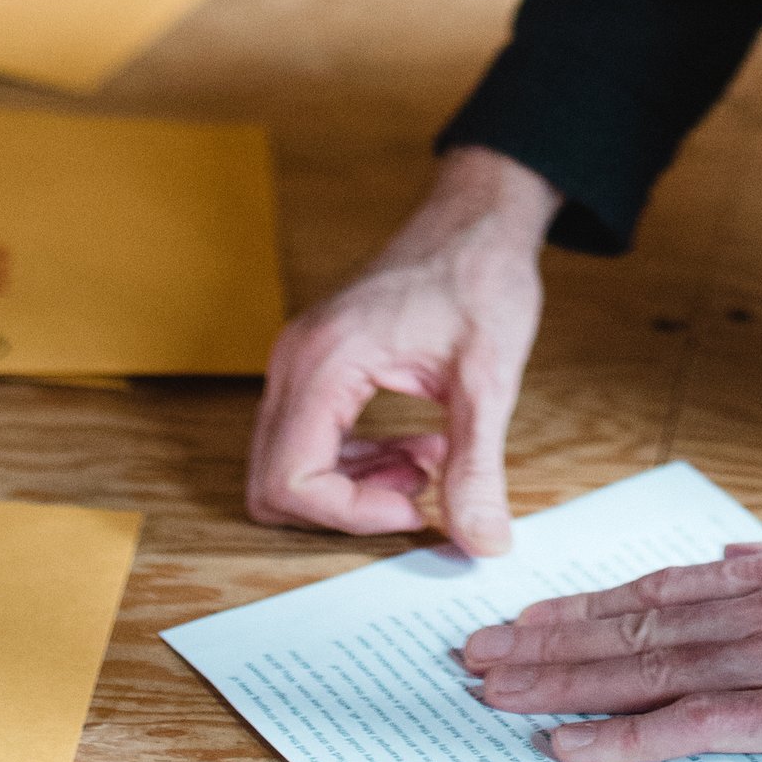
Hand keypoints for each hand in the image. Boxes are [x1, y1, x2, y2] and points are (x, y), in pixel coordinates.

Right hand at [245, 147, 556, 551]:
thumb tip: (483, 542)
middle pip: (274, 482)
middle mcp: (295, 360)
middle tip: (417, 493)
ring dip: (353, 488)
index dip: (350, 515)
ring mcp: (300, 361)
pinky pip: (307, 441)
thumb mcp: (488, 378)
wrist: (477, 218)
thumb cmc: (479, 274)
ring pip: (287, 466)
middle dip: (346, 508)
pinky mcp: (316, 365)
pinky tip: (414, 451)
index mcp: (325, 359)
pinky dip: (354, 465)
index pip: (291, 478)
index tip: (416, 507)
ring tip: (428, 467)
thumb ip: (477, 466)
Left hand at [458, 529, 761, 761]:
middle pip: (628, 626)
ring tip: (494, 692)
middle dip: (544, 642)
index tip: (525, 616)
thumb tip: (726, 556)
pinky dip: (621, 734)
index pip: (653, 590)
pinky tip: (567, 742)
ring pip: (642, 670)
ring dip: (558, 682)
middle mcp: (758, 610)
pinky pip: (690, 726)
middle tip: (474, 655)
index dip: (582, 606)